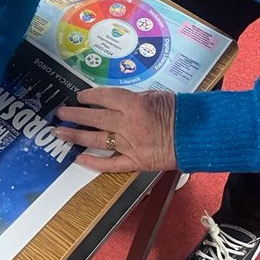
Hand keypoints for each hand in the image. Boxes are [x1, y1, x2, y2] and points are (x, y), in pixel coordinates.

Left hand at [55, 88, 176, 172]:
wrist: (198, 136)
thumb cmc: (181, 113)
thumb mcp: (156, 96)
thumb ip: (134, 99)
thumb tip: (116, 101)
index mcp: (134, 104)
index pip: (103, 97)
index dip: (88, 96)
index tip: (79, 96)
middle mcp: (127, 124)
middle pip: (94, 118)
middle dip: (74, 115)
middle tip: (60, 114)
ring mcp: (129, 144)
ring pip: (96, 140)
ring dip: (76, 136)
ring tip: (61, 133)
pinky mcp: (135, 162)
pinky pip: (110, 164)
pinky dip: (93, 163)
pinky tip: (79, 159)